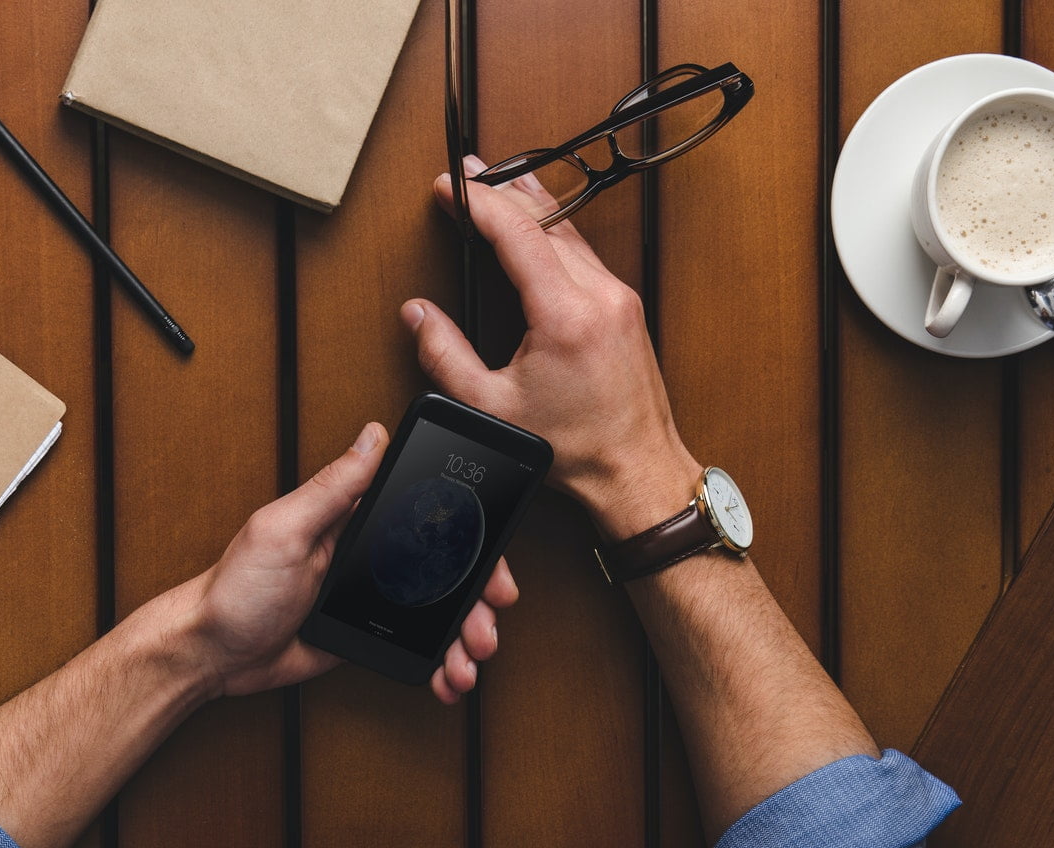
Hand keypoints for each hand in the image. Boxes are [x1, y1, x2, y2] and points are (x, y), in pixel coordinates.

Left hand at [184, 422, 519, 702]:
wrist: (212, 653)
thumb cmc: (235, 588)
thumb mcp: (282, 530)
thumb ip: (331, 488)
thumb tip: (371, 437)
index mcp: (352, 520)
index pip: (427, 516)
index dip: (470, 538)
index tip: (493, 564)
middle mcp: (367, 554)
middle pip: (445, 568)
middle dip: (477, 598)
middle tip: (489, 623)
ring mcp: (370, 596)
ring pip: (437, 612)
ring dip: (463, 637)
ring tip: (469, 662)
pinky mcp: (365, 633)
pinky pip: (414, 645)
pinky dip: (438, 663)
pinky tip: (448, 676)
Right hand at [403, 160, 700, 539]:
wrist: (636, 468)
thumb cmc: (576, 447)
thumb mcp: (492, 407)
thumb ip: (444, 356)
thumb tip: (418, 315)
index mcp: (565, 314)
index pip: (517, 231)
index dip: (477, 201)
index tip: (449, 188)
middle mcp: (599, 295)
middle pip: (545, 219)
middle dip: (501, 190)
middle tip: (466, 172)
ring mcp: (618, 296)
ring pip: (569, 230)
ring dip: (530, 205)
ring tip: (498, 184)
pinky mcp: (625, 306)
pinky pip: (586, 251)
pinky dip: (554, 230)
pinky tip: (538, 226)